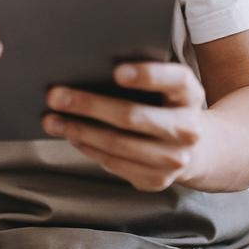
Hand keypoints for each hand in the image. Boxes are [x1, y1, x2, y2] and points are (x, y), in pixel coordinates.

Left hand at [43, 62, 207, 191]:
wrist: (196, 148)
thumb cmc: (166, 105)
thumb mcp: (166, 85)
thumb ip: (140, 75)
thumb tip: (86, 68)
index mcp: (189, 94)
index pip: (174, 80)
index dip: (147, 76)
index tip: (116, 72)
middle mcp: (188, 128)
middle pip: (132, 116)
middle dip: (89, 105)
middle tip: (55, 96)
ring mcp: (174, 159)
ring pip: (118, 144)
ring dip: (78, 130)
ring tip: (51, 120)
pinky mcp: (157, 180)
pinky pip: (114, 163)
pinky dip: (88, 148)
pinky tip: (71, 135)